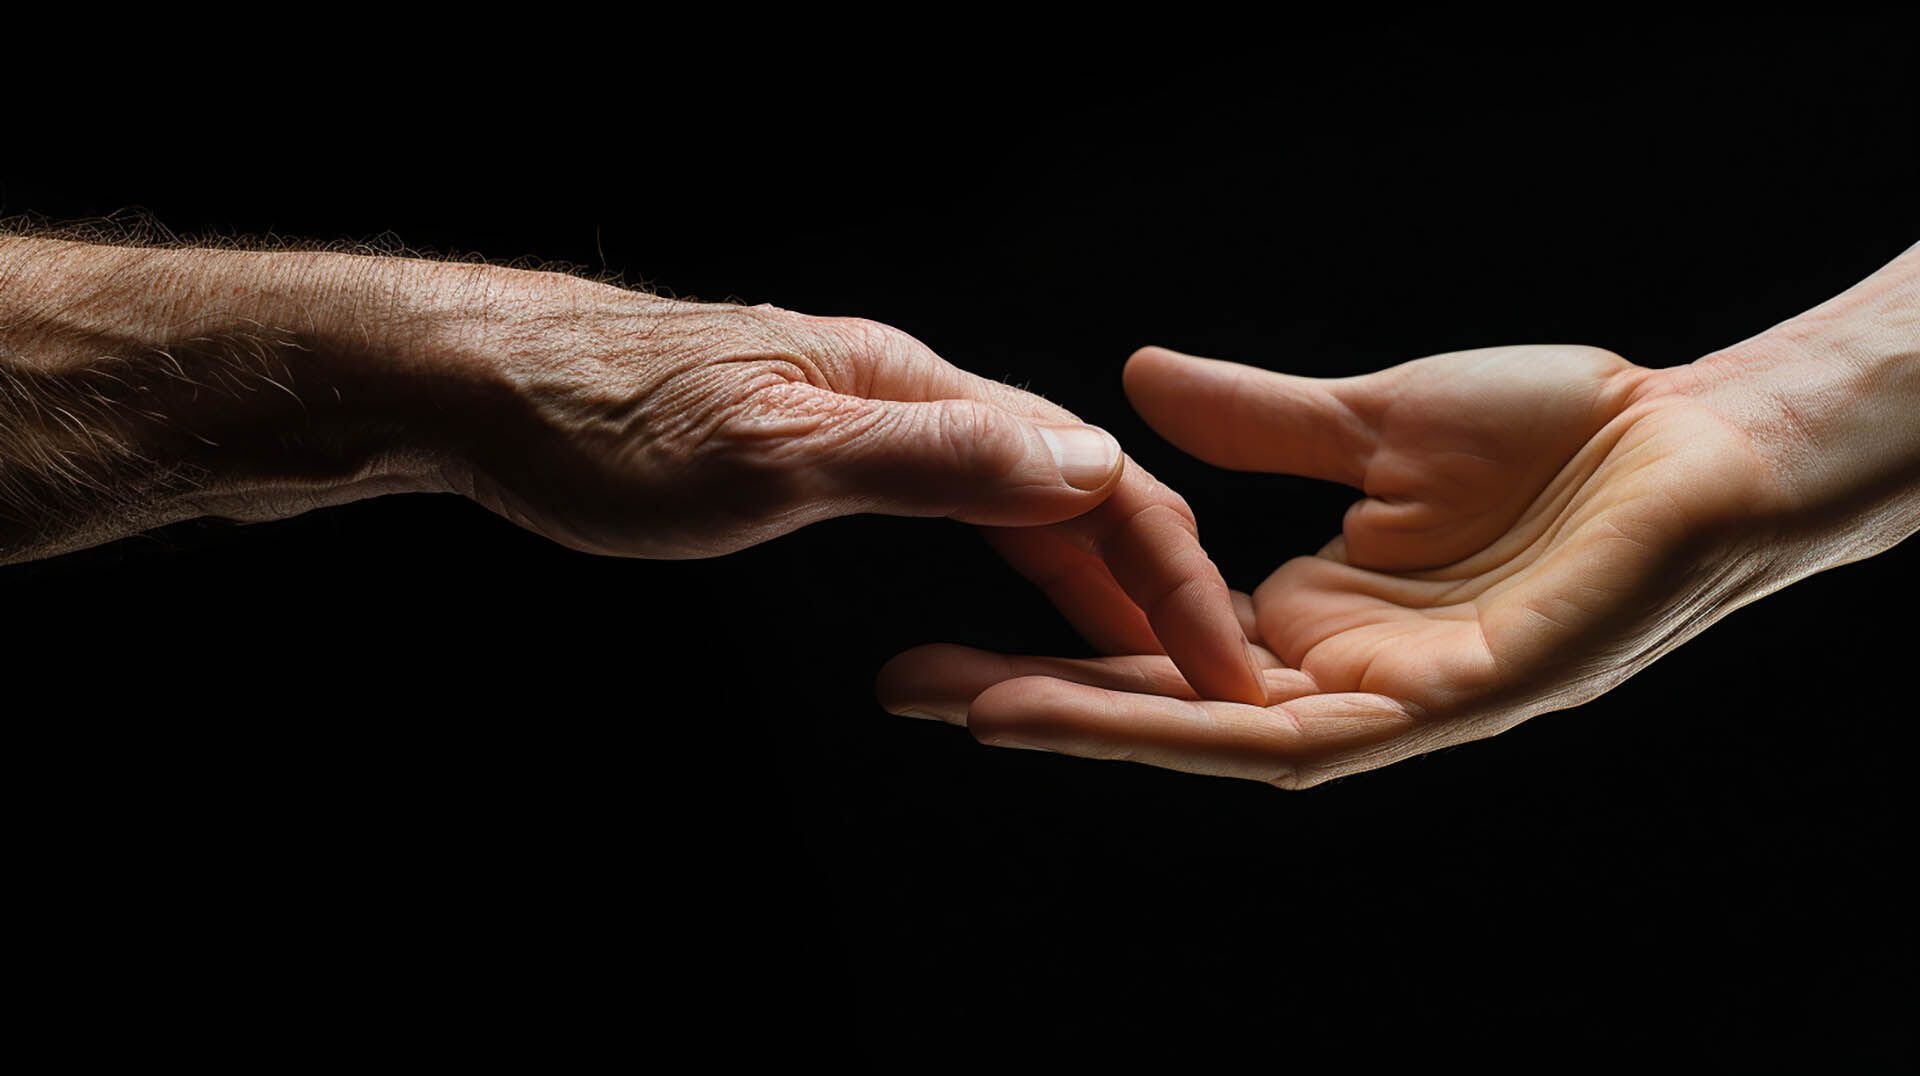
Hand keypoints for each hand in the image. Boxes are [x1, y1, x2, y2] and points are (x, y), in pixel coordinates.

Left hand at [429, 271, 1267, 703]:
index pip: (1094, 475)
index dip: (1171, 574)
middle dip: (1160, 590)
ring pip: (1033, 507)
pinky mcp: (842, 456)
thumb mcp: (771, 451)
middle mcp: (918, 399)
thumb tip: (1087, 461)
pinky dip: (1031, 567)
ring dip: (1105, 585)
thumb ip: (932, 457)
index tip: (1220, 668)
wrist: (498, 391)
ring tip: (1161, 668)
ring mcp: (882, 425)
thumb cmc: (607, 420)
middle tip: (1222, 689)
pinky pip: (973, 515)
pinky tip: (1041, 604)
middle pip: (1080, 491)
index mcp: (919, 390)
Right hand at [879, 246, 1919, 784]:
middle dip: (1027, 698)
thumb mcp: (1371, 418)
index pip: (1155, 640)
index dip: (1051, 634)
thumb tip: (1135, 383)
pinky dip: (1170, 726)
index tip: (954, 614)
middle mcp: (1330, 673)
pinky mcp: (1425, 713)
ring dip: (1076, 724)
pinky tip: (1080, 712)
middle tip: (901, 690)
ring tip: (959, 708)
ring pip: (1197, 734)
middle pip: (1153, 702)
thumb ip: (1256, 423)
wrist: (1697, 439)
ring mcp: (1375, 703)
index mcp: (1314, 613)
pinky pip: (1276, 735)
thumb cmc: (1563, 434)